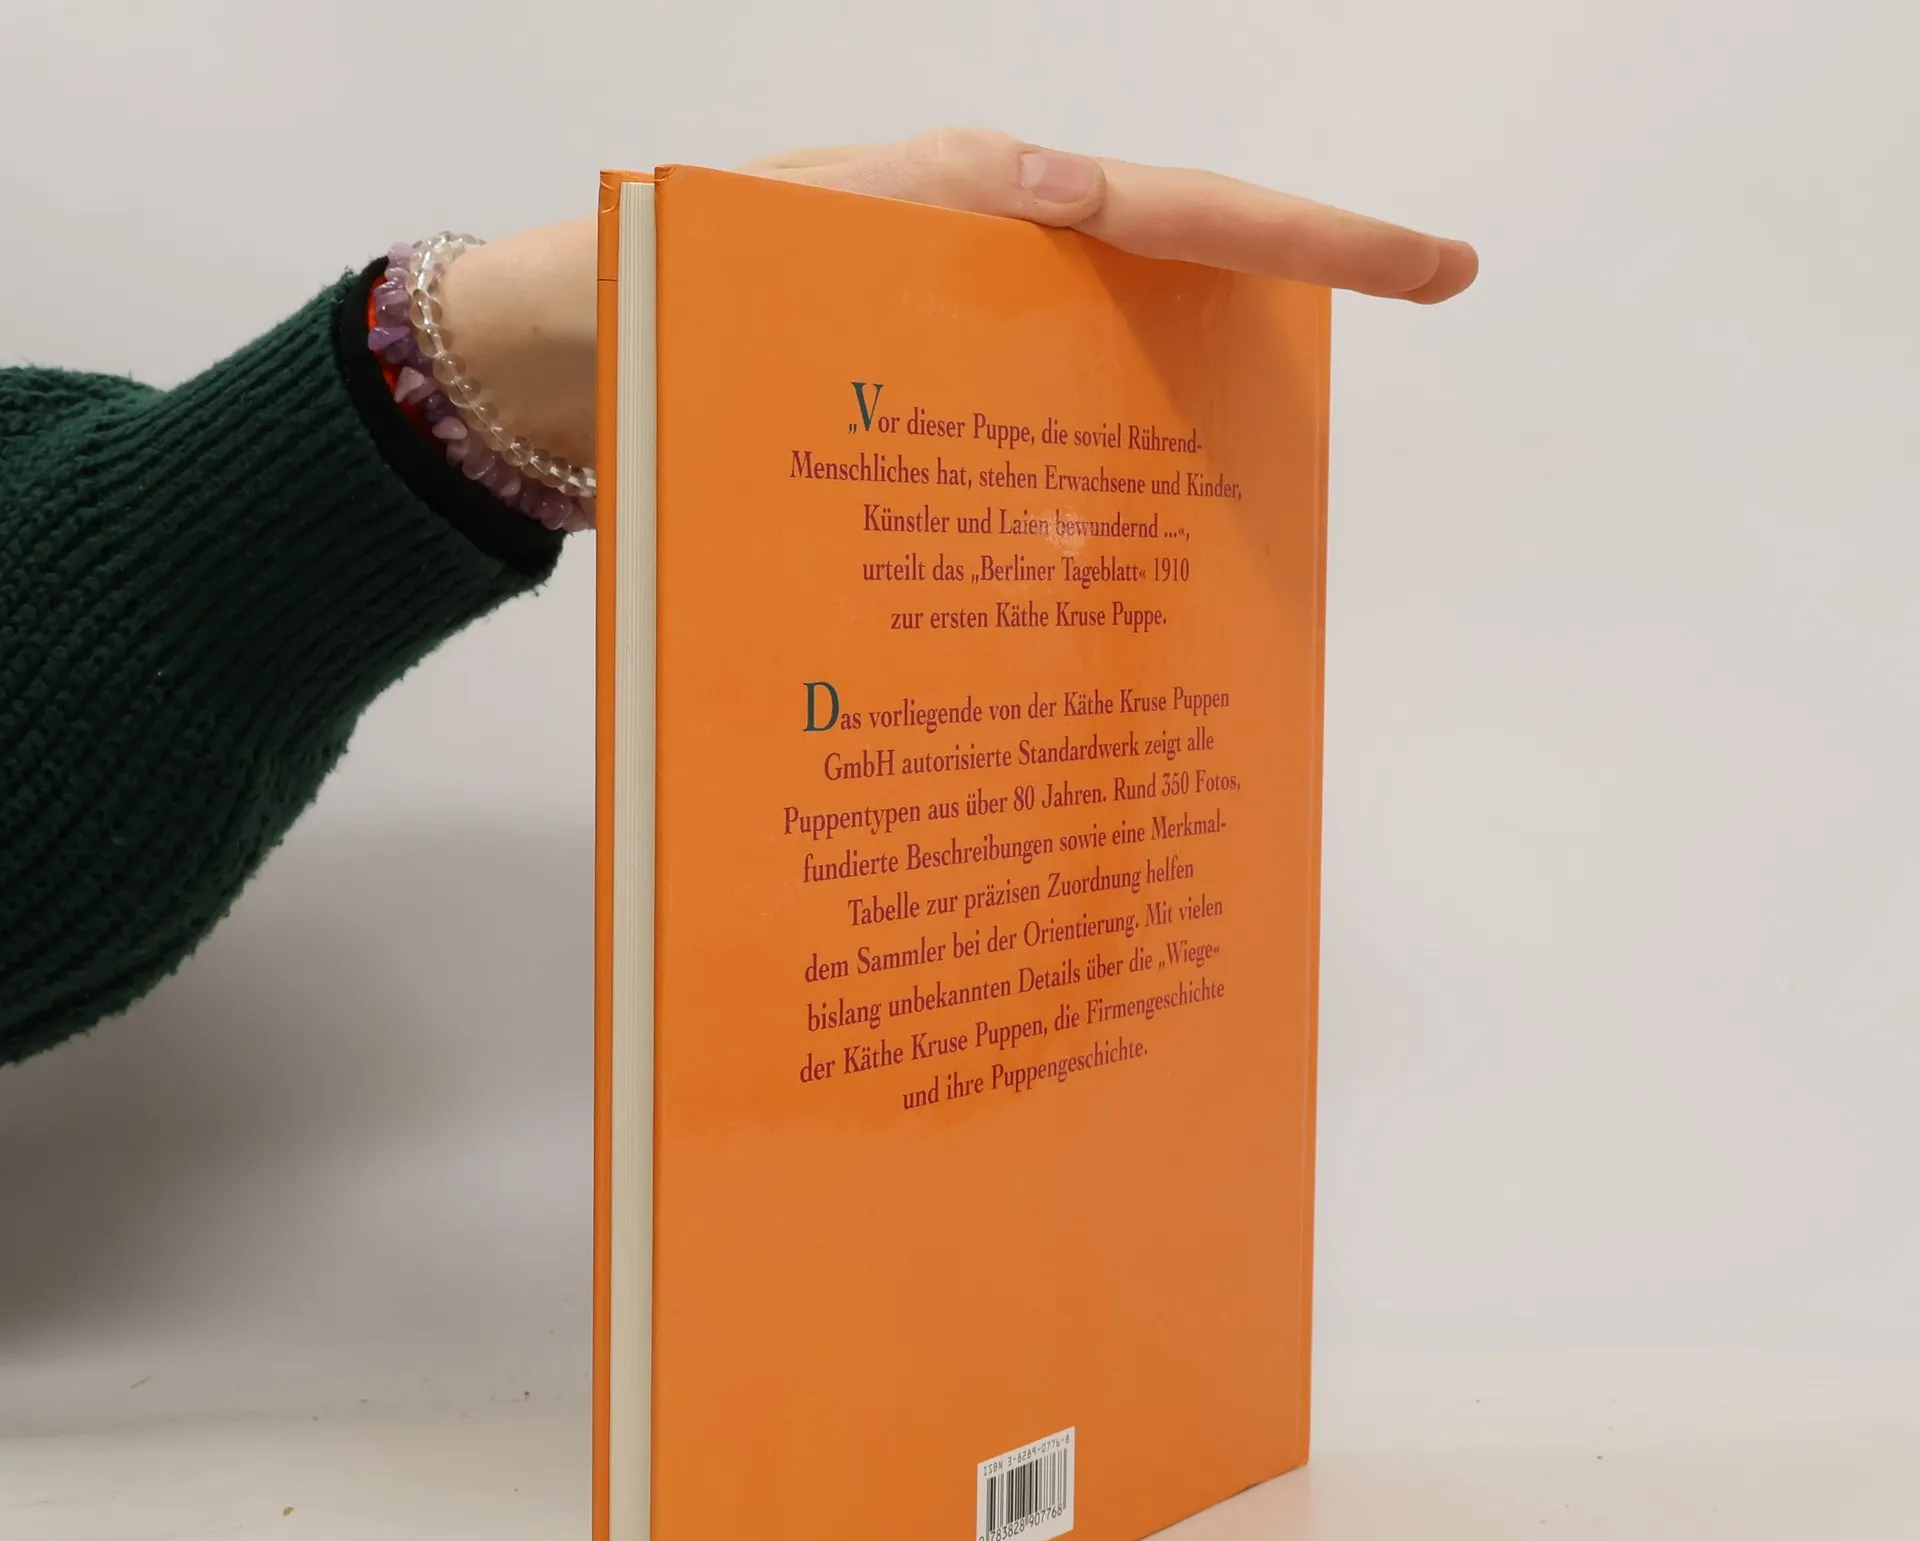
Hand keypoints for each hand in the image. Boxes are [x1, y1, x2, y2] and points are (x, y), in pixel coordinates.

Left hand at [438, 129, 1475, 470]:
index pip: (1181, 216)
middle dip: (1290, 322)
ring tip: (1261, 515)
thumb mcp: (794, 215)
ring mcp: (969, 366)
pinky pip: (1030, 457)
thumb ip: (933, 190)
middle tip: (1393, 352)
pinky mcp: (929, 434)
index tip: (1437, 266)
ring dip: (1189, 437)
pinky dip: (1077, 506)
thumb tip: (1078, 184)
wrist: (573, 372)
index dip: (1313, 243)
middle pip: (1180, 295)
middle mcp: (996, 289)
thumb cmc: (671, 284)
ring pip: (1114, 389)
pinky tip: (1112, 570)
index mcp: (989, 218)